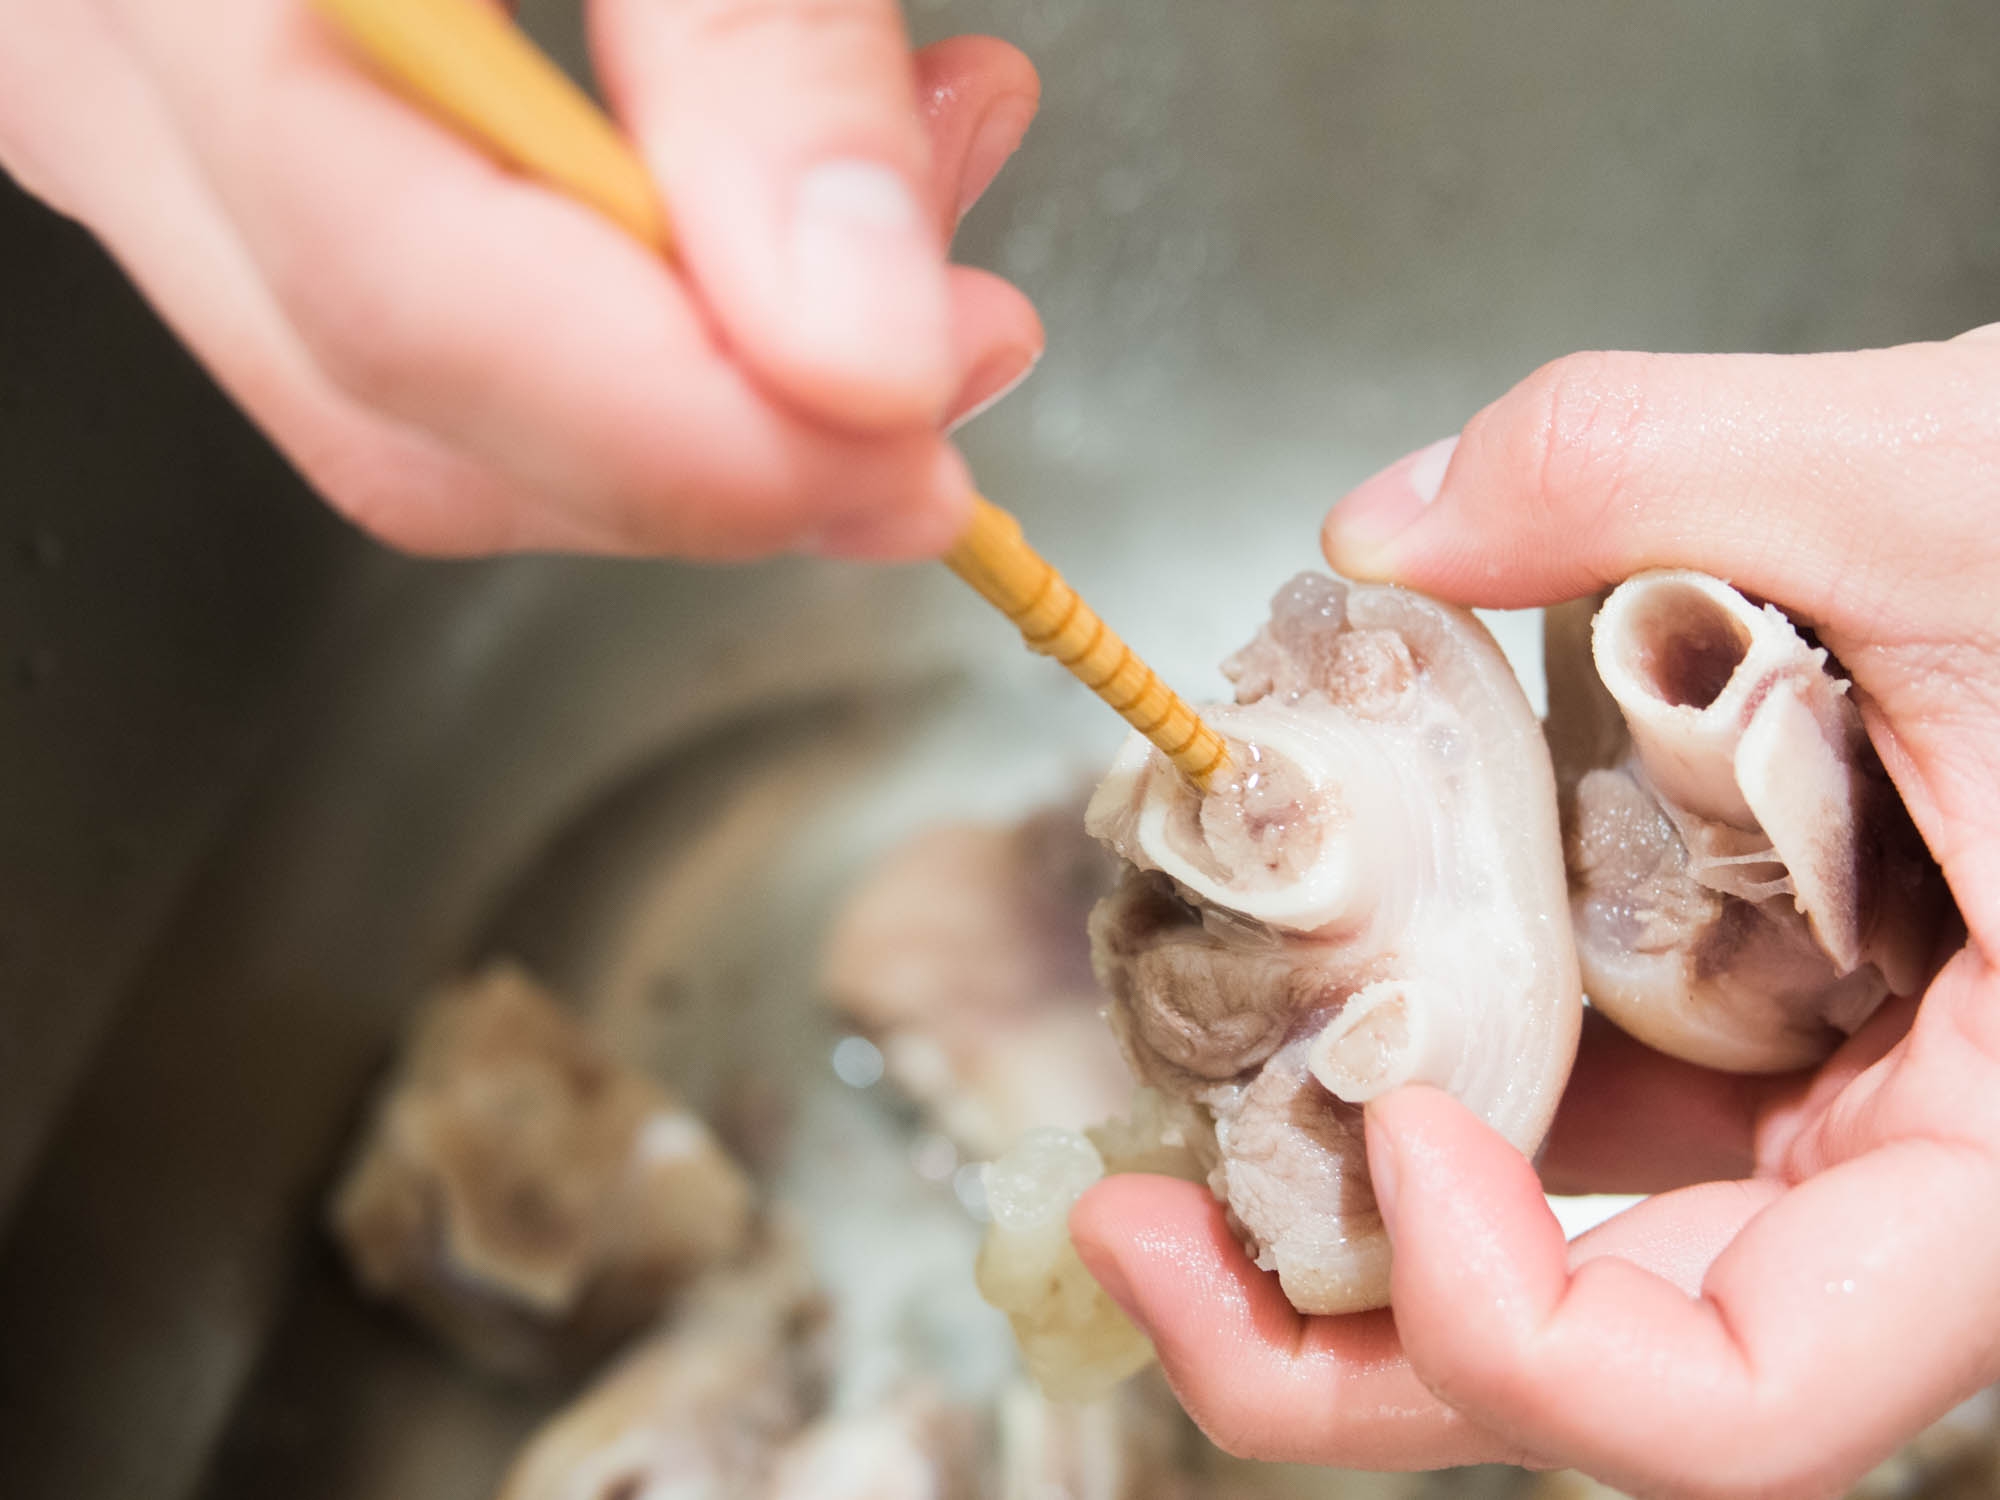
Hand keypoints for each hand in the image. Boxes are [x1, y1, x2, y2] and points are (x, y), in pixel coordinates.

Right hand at [0, 1, 1041, 555]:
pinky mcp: (207, 106)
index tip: (916, 435)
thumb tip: (857, 339)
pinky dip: (627, 296)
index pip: (403, 298)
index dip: (689, 438)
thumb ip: (754, 31)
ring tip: (912, 201)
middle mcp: (89, 32)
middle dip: (726, 437)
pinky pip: (411, 292)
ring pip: (413, 395)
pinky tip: (769, 191)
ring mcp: (126, 88)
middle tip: (964, 337)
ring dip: (699, 374)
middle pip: (409, 403)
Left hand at [1072, 332, 1999, 1495]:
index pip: (1740, 1399)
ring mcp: (1811, 1117)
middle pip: (1596, 1373)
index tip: (1394, 1131)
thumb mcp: (1942, 481)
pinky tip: (1299, 983)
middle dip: (1332, 1340)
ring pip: (1560, 1259)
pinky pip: (1567, 1107)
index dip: (1521, 1331)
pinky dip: (1416, 1074)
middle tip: (1127, 1224)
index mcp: (1992, 1150)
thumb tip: (1386, 528)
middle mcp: (1899, 1185)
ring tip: (1158, 1120)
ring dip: (1339, 1217)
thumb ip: (1651, 468)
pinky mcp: (1752, 1034)